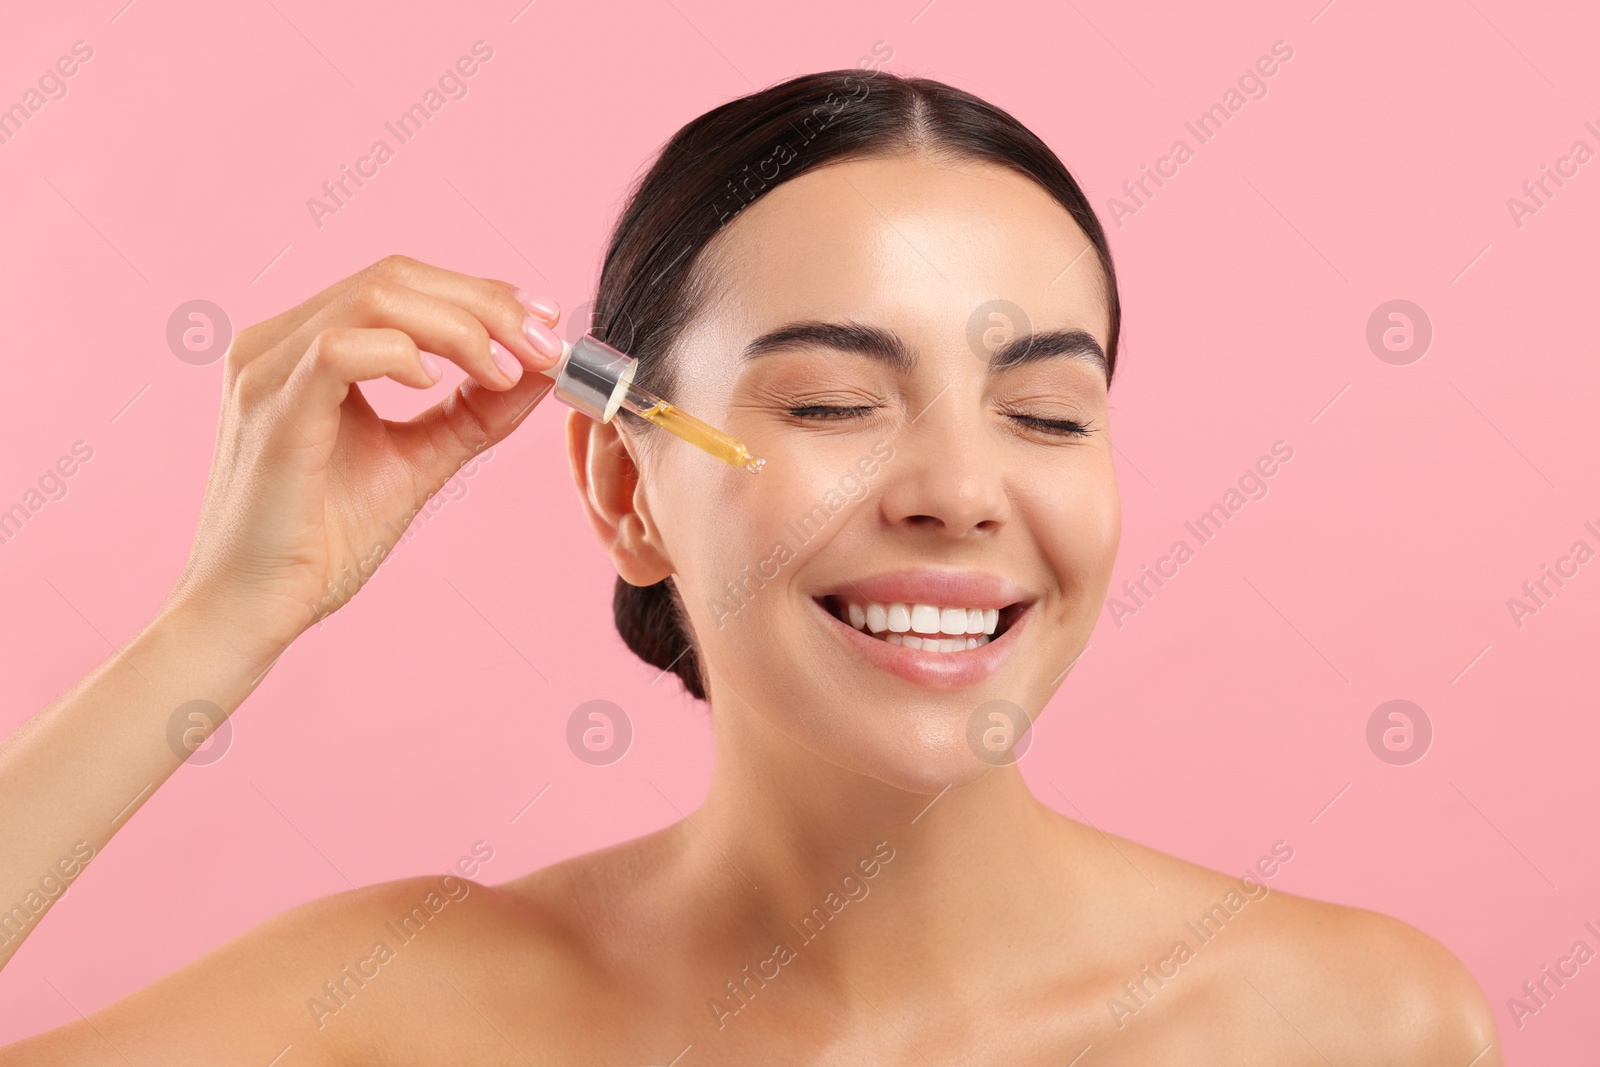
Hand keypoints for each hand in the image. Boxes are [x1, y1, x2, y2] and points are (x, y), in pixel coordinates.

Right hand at [162, 254, 565, 658]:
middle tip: (544, 346)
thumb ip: (475, 414)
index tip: (545, 326)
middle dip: (485, 304)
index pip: (402, 284)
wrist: (253, 609)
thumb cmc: (322, 542)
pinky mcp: (273, 411)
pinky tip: (435, 385)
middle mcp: (277, 343)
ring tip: (505, 371)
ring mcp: (267, 371)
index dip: (481, 295)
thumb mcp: (419, 461)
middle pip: (395, 276)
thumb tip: (541, 372)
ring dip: (461, 327)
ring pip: (376, 298)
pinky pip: (342, 349)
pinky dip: (402, 354)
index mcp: (304, 346)